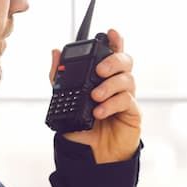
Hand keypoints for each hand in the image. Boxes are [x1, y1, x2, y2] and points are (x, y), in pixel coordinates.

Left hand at [49, 28, 141, 163]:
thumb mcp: (64, 100)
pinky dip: (111, 104)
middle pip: (126, 61)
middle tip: (99, 70)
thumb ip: (58, 77)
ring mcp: (127, 97)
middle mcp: (118, 84)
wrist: (91, 154)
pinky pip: (126, 101)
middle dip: (113, 60)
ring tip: (95, 96)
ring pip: (127, 79)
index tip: (111, 32)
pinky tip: (100, 111)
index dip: (116, 40)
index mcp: (104, 77)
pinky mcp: (132, 113)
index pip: (113, 52)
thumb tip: (55, 53)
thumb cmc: (83, 127)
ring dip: (109, 85)